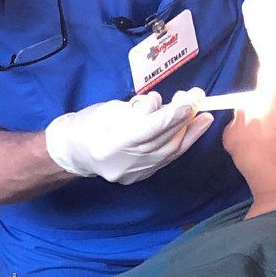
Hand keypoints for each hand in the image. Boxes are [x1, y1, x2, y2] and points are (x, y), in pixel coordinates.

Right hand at [44, 89, 212, 185]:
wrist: (71, 152)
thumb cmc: (87, 125)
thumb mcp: (107, 109)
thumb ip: (134, 109)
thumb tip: (158, 104)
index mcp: (109, 146)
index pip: (146, 130)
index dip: (171, 116)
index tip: (190, 101)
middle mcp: (123, 164)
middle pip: (161, 142)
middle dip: (183, 119)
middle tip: (198, 99)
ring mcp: (132, 174)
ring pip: (168, 153)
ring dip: (189, 133)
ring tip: (203, 116)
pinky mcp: (139, 177)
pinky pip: (166, 160)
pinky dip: (181, 144)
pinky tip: (191, 131)